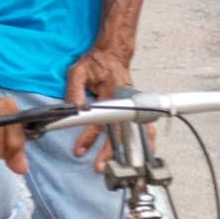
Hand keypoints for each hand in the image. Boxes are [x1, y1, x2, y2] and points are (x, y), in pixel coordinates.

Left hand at [66, 48, 135, 170]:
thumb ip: (74, 91)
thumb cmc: (96, 62)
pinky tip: (145, 153)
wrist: (113, 52)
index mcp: (110, 92)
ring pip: (135, 130)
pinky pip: (143, 126)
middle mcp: (124, 100)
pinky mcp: (135, 107)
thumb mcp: (78, 71)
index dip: (88, 137)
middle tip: (99, 166)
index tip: (79, 150)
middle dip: (109, 151)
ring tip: (125, 166)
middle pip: (120, 131)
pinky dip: (146, 140)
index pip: (99, 121)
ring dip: (130, 149)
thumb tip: (74, 110)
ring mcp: (132, 104)